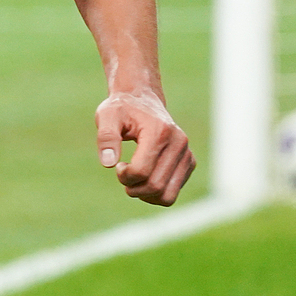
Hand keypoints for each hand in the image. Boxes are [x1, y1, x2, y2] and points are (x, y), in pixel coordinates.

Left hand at [96, 91, 195, 206]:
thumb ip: (106, 137)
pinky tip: (145, 177)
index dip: (124, 175)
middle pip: (155, 186)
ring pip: (167, 196)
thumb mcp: (106, 116)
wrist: (142, 99)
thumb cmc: (122, 109)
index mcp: (160, 132)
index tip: (118, 165)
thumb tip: (108, 163)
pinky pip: (172, 193)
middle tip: (123, 174)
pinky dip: (155, 193)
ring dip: (145, 195)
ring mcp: (187, 154)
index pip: (142, 171)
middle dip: (132, 187)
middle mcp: (179, 143)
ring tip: (134, 179)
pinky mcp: (189, 162)